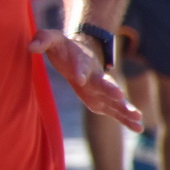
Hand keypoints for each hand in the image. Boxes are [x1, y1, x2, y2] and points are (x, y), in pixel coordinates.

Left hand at [29, 28, 143, 130]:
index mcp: (82, 62)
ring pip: (115, 99)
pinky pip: (115, 110)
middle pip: (104, 83)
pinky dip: (126, 119)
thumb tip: (31, 46)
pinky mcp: (103, 99)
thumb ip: (42, 40)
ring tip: (138, 119)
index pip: (80, 66)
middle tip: (120, 96)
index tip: (80, 78)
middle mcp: (95, 76)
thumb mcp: (52, 40)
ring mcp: (101, 89)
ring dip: (125, 108)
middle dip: (111, 89)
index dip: (79, 71)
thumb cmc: (64, 48)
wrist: (83, 52)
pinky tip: (139, 128)